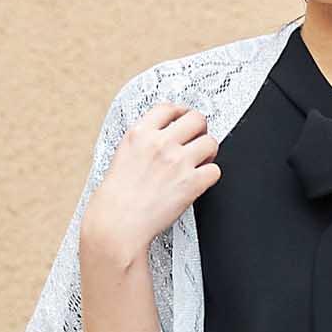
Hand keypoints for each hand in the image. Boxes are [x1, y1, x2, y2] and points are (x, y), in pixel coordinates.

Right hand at [80, 101, 220, 266]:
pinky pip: (215, 170)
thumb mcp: (122, 157)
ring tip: (200, 162)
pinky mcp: (191, 183)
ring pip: (211, 142)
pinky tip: (199, 181)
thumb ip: (143, 143)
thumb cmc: (116, 199)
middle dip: (200, 129)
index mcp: (139, 134)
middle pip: (196, 119)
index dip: (181, 113)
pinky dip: (210, 176)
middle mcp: (160, 143)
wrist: (117, 224)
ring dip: (208, 152)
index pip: (168, 108)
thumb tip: (160, 139)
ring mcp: (177, 162)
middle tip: (197, 141)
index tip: (183, 120)